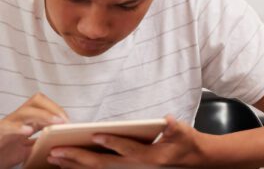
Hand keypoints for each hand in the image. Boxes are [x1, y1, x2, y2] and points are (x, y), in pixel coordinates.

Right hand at [0, 92, 68, 167]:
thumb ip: (42, 142)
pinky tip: (28, 131)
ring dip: (43, 115)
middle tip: (64, 120)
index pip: (45, 105)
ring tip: (55, 121)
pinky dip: (18, 127)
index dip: (58, 110)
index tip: (68, 121)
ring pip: (25, 111)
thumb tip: (61, 141)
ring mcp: (8, 124)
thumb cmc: (7, 154)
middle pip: (37, 101)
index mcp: (28, 120)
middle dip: (53, 108)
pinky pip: (8, 126)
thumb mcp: (30, 148)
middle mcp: (19, 118)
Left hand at [47, 116, 207, 167]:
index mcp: (151, 156)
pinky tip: (66, 164)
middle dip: (79, 158)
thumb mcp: (184, 133)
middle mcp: (136, 166)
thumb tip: (168, 120)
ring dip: (74, 165)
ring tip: (54, 157)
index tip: (96, 135)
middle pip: (104, 163)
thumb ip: (175, 128)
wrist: (190, 160)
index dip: (113, 143)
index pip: (129, 150)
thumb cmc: (185, 143)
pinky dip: (81, 168)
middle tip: (57, 151)